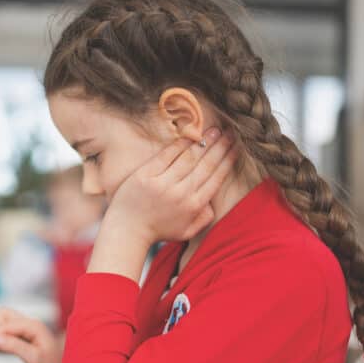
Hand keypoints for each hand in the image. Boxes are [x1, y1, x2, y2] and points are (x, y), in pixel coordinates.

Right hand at [0, 308, 61, 362]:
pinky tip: (0, 348)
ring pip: (4, 322)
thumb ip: (15, 347)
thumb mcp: (33, 359)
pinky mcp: (25, 336)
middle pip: (3, 316)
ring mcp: (28, 329)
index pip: (6, 325)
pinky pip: (8, 330)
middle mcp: (31, 324)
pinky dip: (1, 337)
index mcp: (34, 327)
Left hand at [106, 126, 235, 243]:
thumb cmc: (157, 231)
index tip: (236, 149)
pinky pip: (167, 155)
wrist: (127, 231)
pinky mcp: (146, 175)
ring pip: (189, 158)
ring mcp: (163, 183)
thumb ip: (203, 219)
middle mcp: (181, 193)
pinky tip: (190, 135)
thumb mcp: (186, 232)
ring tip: (215, 130)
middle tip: (230, 133)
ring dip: (204, 142)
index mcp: (194, 206)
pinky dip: (180, 144)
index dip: (227, 161)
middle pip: (206, 165)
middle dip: (221, 147)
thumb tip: (213, 203)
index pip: (216, 178)